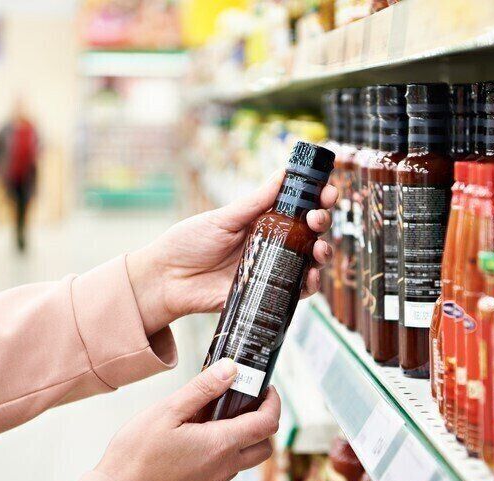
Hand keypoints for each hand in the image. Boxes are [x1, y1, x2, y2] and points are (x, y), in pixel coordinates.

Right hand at [96, 359, 279, 480]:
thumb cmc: (135, 455)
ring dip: (243, 436)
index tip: (266, 388)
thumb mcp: (168, 411)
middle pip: (264, 445)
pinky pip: (225, 467)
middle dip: (264, 421)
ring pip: (245, 458)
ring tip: (217, 414)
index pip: (268, 424)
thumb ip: (203, 389)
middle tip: (247, 401)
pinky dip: (224, 449)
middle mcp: (223, 467)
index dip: (273, 402)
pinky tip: (199, 434)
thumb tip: (231, 369)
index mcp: (221, 445)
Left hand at [127, 171, 337, 333]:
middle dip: (322, 222)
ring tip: (320, 249)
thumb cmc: (188, 243)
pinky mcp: (265, 293)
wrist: (166, 279)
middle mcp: (271, 244)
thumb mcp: (222, 218)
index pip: (297, 208)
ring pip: (308, 262)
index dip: (316, 199)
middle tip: (318, 218)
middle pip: (309, 233)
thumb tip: (282, 174)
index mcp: (262, 221)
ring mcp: (270, 269)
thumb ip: (255, 202)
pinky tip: (311, 277)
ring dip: (322, 253)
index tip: (327, 191)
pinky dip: (309, 285)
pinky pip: (295, 291)